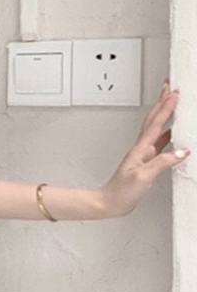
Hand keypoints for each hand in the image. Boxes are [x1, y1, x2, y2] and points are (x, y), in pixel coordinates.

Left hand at [100, 81, 189, 217]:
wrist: (108, 204)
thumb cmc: (120, 192)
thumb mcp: (143, 176)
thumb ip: (162, 162)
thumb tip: (182, 151)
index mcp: (141, 150)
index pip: (156, 123)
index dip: (166, 107)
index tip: (175, 92)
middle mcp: (142, 150)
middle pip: (154, 120)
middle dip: (163, 103)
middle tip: (170, 88)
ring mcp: (143, 156)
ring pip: (158, 130)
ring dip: (165, 116)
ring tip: (174, 104)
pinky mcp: (145, 164)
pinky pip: (160, 144)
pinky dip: (168, 135)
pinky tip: (175, 136)